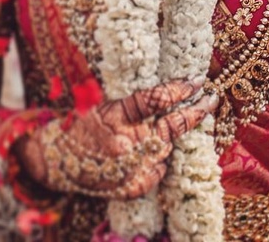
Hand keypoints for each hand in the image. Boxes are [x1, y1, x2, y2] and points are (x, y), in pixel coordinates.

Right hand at [14, 79, 216, 198]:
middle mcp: (127, 143)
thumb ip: (130, 102)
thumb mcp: (99, 102)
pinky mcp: (133, 187)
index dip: (177, 89)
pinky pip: (158, 170)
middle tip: (211, 98)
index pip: (154, 100)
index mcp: (115, 117)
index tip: (195, 80)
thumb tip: (165, 92)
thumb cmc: (79, 125)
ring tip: (172, 122)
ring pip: (166, 148)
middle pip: (171, 127)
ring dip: (171, 136)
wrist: (57, 161)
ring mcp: (132, 168)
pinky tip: (148, 150)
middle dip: (195, 111)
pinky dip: (157, 159)